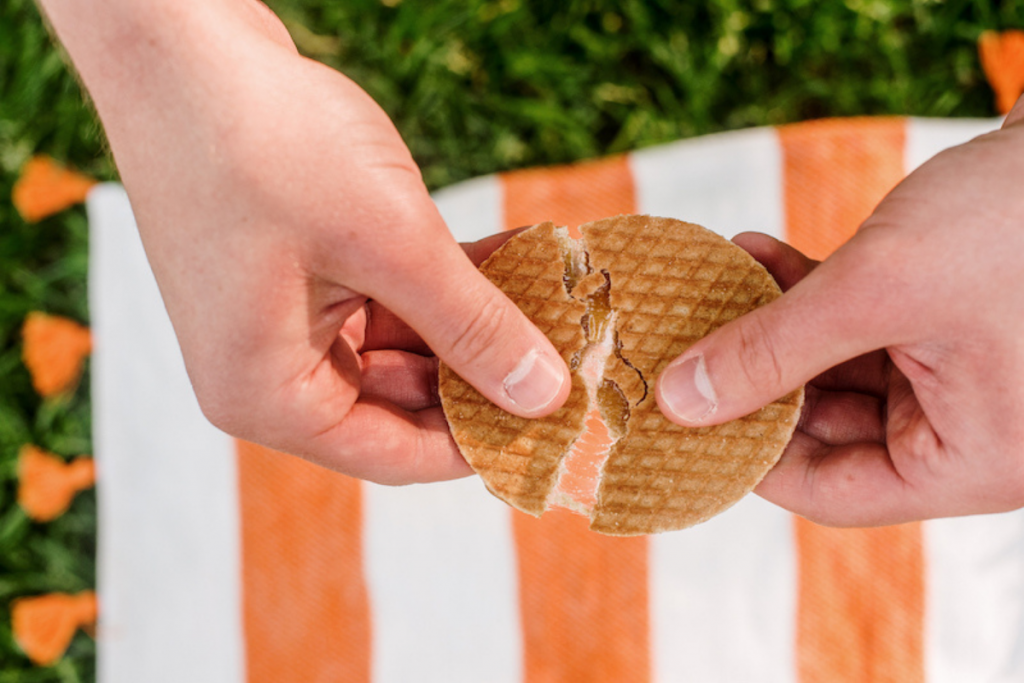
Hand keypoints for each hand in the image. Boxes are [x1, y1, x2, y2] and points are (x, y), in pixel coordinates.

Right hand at [41, 0, 570, 482]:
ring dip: (475, 321)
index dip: (486, 442)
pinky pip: (388, 299)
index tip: (562, 420)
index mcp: (267, 396)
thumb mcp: (389, 243)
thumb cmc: (263, 142)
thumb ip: (472, 327)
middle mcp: (268, 372)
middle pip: (403, 404)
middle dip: (488, 373)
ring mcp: (281, 321)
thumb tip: (544, 396)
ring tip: (554, 294)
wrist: (182, 45)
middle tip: (572, 354)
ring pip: (406, 347)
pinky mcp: (298, 273)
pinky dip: (445, 283)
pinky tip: (513, 256)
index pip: (397, 456)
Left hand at [656, 98, 1023, 525]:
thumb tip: (679, 401)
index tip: (684, 422)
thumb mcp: (878, 289)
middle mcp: (968, 429)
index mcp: (975, 460)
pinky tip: (755, 252)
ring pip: (834, 373)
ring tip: (715, 281)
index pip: (835, 491)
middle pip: (829, 431)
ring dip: (773, 327)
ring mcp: (957, 376)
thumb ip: (772, 349)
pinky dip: (807, 295)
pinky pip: (858, 328)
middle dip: (754, 380)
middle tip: (683, 348)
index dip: (752, 459)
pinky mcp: (943, 324)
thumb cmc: (1012, 219)